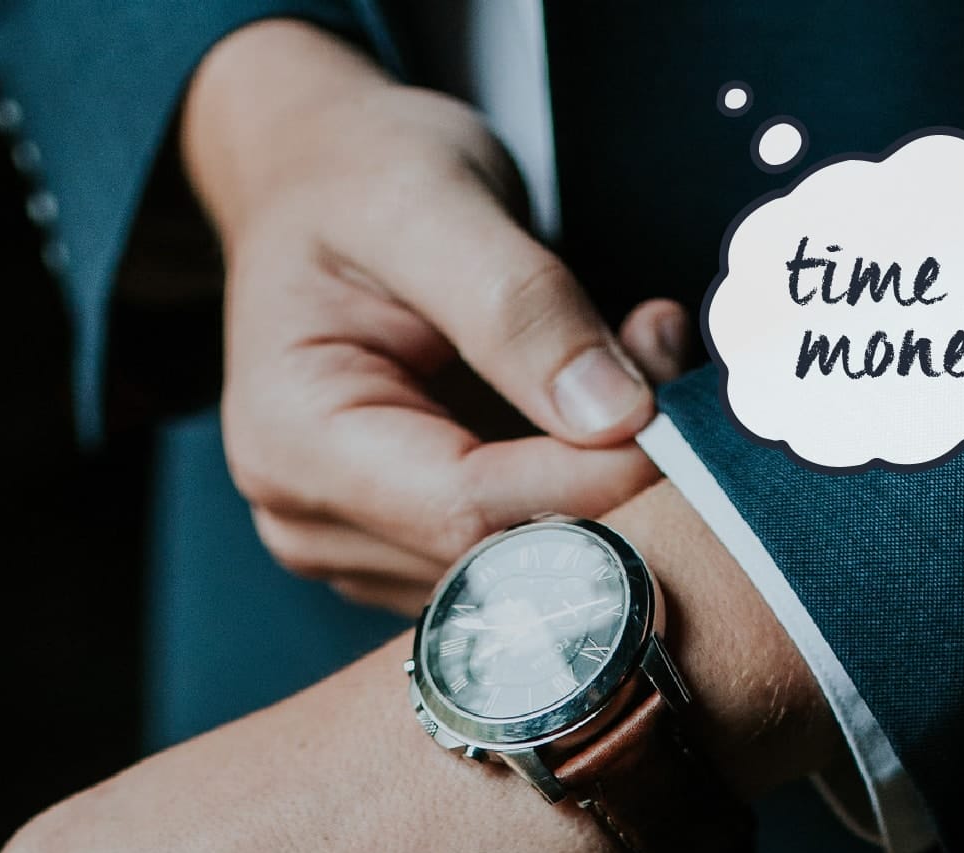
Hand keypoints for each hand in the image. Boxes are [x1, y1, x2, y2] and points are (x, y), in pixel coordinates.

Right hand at [182, 20, 696, 613]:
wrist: (316, 177)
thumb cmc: (355, 178)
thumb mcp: (431, 202)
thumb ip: (520, 308)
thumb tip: (615, 417)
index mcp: (292, 443)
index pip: (467, 511)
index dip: (589, 480)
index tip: (671, 414)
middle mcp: (313, 518)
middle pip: (502, 555)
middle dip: (606, 477)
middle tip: (660, 356)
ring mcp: (364, 544)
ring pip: (529, 563)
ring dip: (607, 478)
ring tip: (626, 351)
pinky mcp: (416, 541)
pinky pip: (529, 545)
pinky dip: (588, 483)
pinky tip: (598, 396)